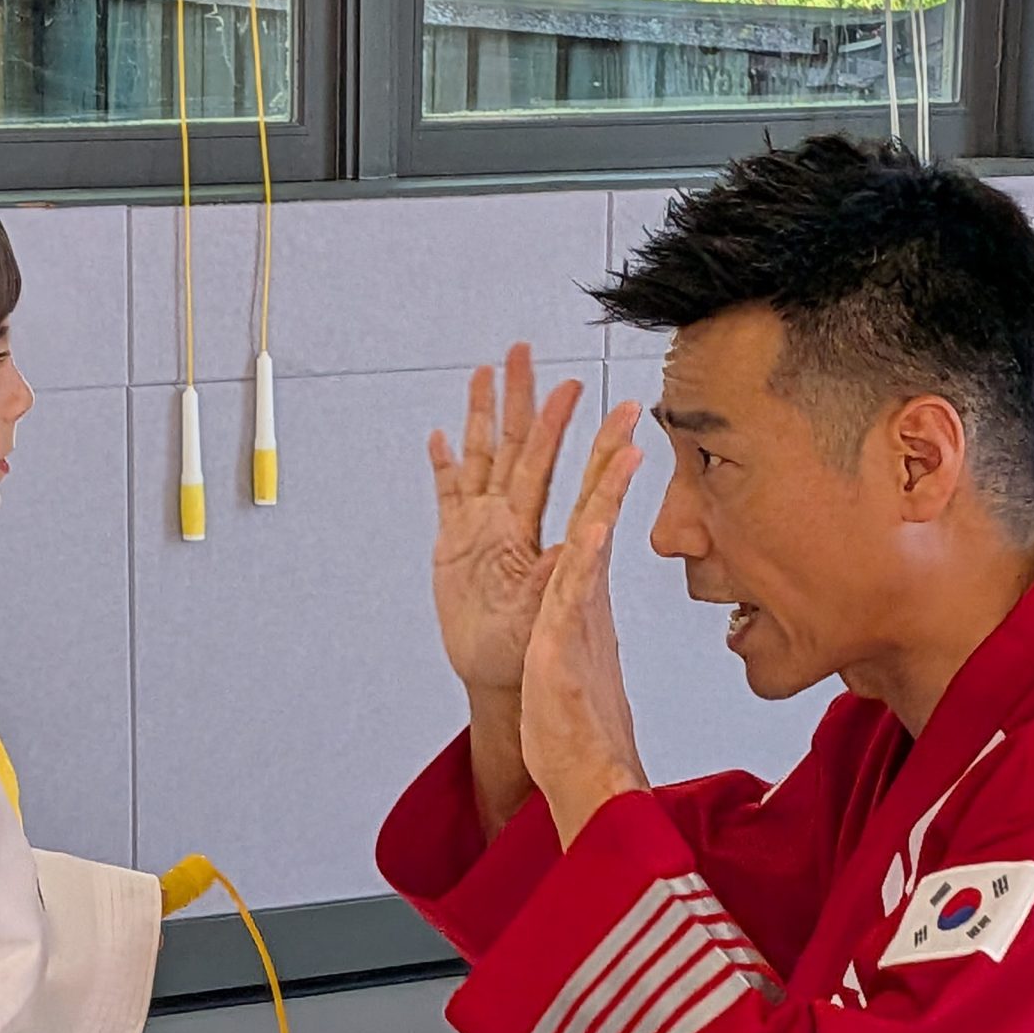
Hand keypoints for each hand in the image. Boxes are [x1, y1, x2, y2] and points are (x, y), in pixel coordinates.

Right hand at [429, 344, 585, 699]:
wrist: (504, 682)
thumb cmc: (532, 658)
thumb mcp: (546, 623)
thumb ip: (556, 582)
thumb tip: (572, 546)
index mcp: (533, 536)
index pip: (558, 472)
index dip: (574, 434)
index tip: (592, 393)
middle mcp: (509, 523)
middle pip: (516, 447)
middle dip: (520, 398)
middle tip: (523, 350)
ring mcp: (481, 531)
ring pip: (481, 459)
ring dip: (483, 416)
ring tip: (484, 373)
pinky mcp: (454, 547)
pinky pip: (447, 496)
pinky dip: (443, 466)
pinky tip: (440, 437)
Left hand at [522, 403, 648, 846]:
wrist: (584, 771)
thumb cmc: (570, 722)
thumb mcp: (567, 656)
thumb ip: (575, 624)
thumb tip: (581, 609)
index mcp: (581, 594)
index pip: (590, 518)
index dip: (600, 472)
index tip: (616, 428)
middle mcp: (586, 596)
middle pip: (596, 511)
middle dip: (606, 455)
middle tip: (625, 405)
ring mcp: (580, 614)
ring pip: (594, 537)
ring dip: (604, 488)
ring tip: (622, 440)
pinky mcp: (569, 640)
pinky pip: (578, 588)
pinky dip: (587, 551)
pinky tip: (596, 520)